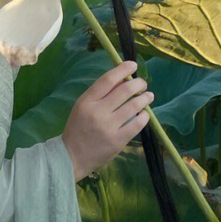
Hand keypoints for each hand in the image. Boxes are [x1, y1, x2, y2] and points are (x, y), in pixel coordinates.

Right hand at [60, 59, 154, 181]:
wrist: (71, 156)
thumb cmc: (77, 128)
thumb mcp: (83, 107)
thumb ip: (100, 94)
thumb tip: (122, 79)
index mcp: (86, 101)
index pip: (107, 80)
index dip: (122, 69)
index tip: (133, 65)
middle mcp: (98, 112)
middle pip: (124, 90)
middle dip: (138, 83)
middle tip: (143, 84)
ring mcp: (108, 127)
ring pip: (134, 106)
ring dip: (145, 98)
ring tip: (148, 96)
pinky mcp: (117, 141)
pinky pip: (137, 124)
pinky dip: (144, 116)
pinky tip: (144, 114)